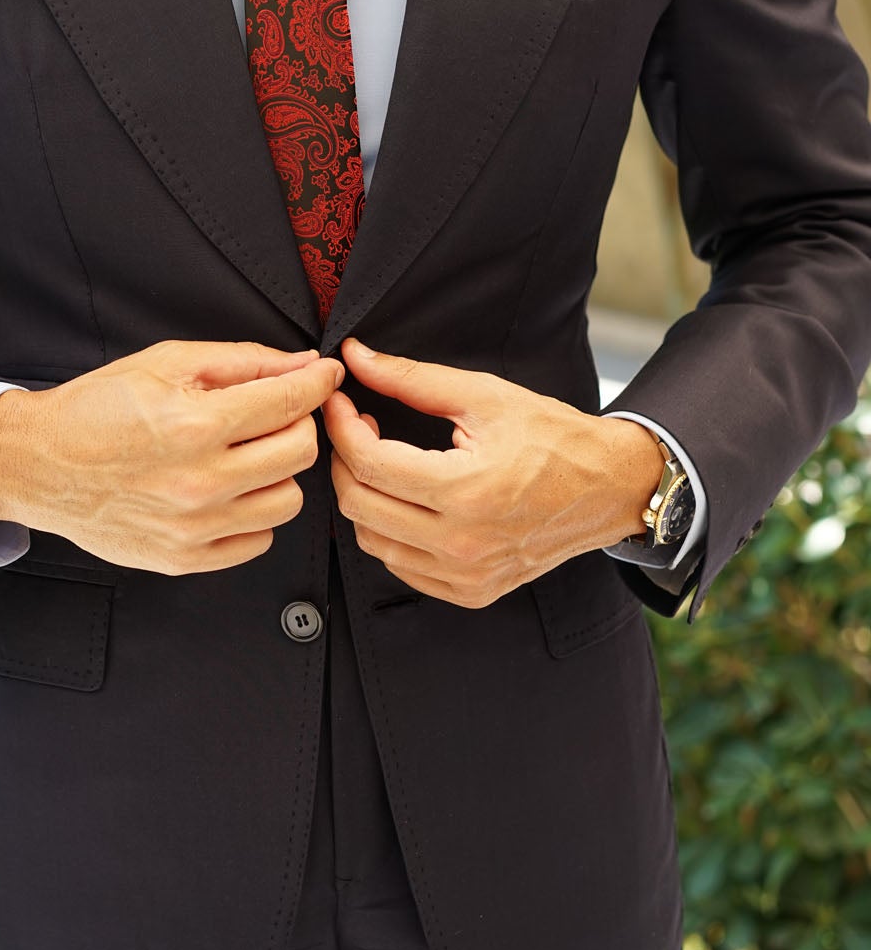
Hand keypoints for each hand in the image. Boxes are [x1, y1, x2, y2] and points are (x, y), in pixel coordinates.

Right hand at [0, 339, 344, 574]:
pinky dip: (252, 515)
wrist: (39, 465)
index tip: (324, 377)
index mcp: (195, 425)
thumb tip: (305, 365)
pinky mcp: (185, 560)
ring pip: (288, 502)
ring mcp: (194, 528)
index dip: (318, 382)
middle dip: (297, 424)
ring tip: (246, 456)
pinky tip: (227, 492)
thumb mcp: (166, 363)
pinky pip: (258, 541)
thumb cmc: (97, 409)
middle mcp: (200, 482)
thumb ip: (243, 362)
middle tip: (274, 414)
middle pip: (300, 452)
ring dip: (277, 474)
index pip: (291, 402)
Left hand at [321, 337, 664, 606]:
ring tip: (384, 463)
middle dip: (344, 460)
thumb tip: (356, 357)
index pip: (368, 462)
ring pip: (372, 541)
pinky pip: (401, 567)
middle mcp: (462, 543)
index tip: (341, 402)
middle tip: (359, 429)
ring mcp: (466, 575)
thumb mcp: (484, 396)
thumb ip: (412, 379)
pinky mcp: (471, 592)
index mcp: (466, 490)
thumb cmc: (553, 437)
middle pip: (358, 505)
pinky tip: (407, 500)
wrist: (609, 488)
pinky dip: (390, 532)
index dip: (341, 426)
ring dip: (364, 497)